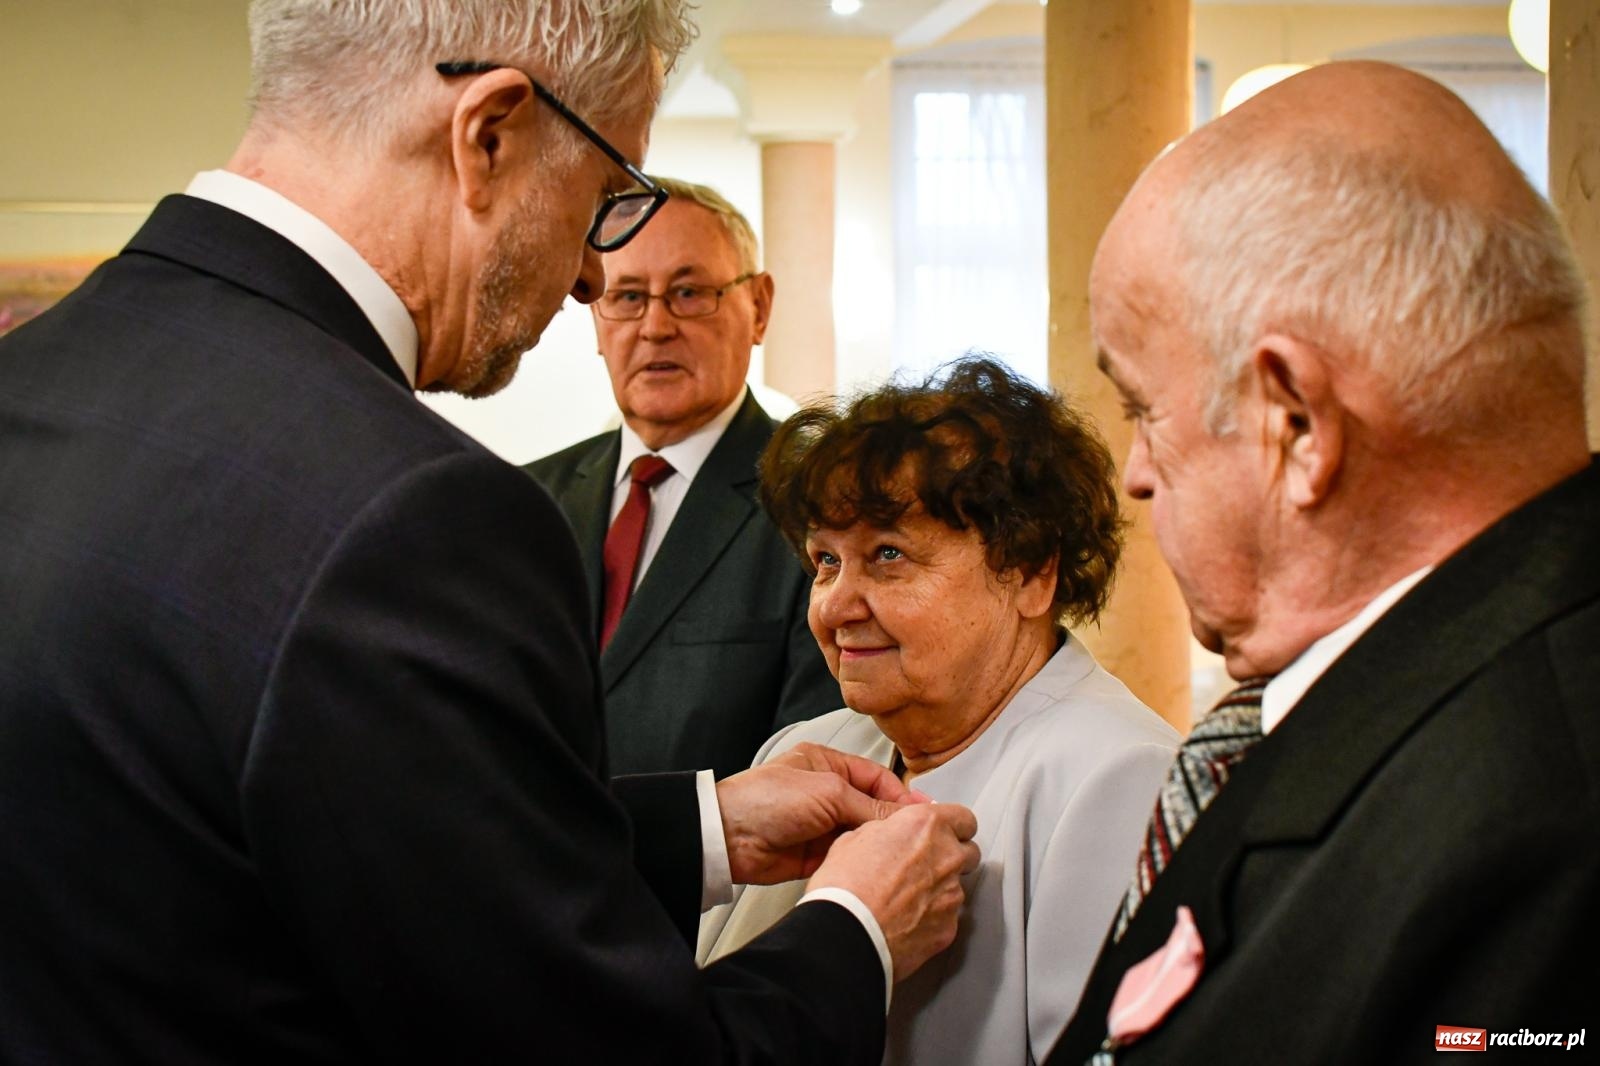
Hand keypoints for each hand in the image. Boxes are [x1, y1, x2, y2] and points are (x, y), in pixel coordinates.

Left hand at [716, 742, 929, 884]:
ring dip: (879, 844)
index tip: (924, 812)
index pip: (876, 777)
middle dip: (893, 821)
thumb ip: (869, 804)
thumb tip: (904, 815)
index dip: (901, 795)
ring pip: (862, 834)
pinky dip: (863, 861)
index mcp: (828, 765)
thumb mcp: (827, 792)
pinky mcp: (817, 854)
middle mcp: (826, 793)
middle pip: (872, 807)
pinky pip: (849, 857)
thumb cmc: (765, 800)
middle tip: (919, 836)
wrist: (729, 839)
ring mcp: (821, 824)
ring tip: (904, 853)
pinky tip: (879, 867)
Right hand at [806, 802, 979, 981]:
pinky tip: (906, 920)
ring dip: (939, 889)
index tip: (941, 832)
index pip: (963, 818)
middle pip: (968, 852)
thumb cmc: (846, 885)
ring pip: (957, 887)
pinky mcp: (949, 927)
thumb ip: (886, 831)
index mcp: (926, 826)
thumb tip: (889, 836)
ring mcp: (952, 894)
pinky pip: (948, 917)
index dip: (952, 826)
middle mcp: (947, 857)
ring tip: (906, 898)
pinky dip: (932, 918)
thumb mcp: (855, 837)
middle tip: (923, 864)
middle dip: (951, 856)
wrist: (847, 932)